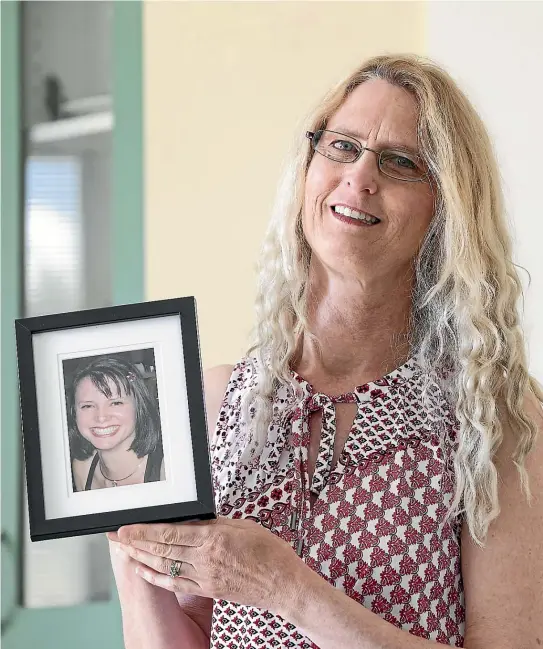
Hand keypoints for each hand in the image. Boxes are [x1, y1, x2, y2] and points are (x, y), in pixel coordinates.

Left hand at [108, 517, 302, 611]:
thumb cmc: (270, 554)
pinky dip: (157, 577)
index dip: (145, 530)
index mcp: (214, 538)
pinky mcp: (208, 589)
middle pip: (162, 549)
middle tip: (117, 535)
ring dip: (141, 557)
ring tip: (125, 550)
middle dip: (136, 542)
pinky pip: (176, 583)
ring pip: (165, 566)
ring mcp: (205, 577)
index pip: (170, 533)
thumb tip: (195, 519)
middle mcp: (205, 559)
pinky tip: (144, 571)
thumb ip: (216, 523)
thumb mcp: (243, 526)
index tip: (129, 526)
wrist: (283, 585)